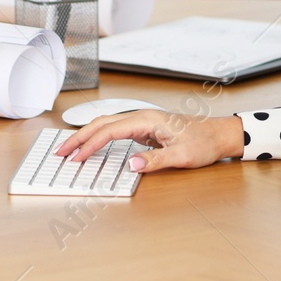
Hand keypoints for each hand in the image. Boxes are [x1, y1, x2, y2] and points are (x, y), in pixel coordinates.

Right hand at [54, 110, 244, 172]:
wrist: (219, 135)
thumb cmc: (204, 142)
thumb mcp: (182, 156)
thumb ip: (155, 161)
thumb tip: (131, 164)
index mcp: (146, 119)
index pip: (109, 131)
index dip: (89, 145)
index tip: (75, 158)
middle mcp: (141, 117)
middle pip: (102, 124)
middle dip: (79, 138)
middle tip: (60, 153)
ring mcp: (142, 122)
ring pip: (107, 125)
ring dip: (87, 137)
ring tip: (70, 150)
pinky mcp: (145, 129)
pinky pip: (115, 131)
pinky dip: (99, 138)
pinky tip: (93, 146)